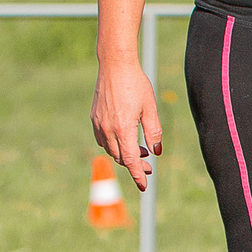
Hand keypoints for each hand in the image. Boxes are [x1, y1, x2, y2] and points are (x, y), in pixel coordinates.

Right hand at [92, 60, 161, 190]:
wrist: (115, 66)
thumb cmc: (137, 84)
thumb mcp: (151, 109)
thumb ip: (154, 132)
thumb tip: (156, 152)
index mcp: (123, 129)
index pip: (131, 160)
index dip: (137, 175)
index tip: (144, 186)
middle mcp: (108, 129)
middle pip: (120, 157)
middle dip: (135, 166)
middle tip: (149, 168)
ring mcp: (98, 124)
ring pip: (110, 150)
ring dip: (125, 155)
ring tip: (142, 152)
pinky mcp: (94, 118)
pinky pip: (102, 140)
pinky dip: (114, 146)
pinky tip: (125, 141)